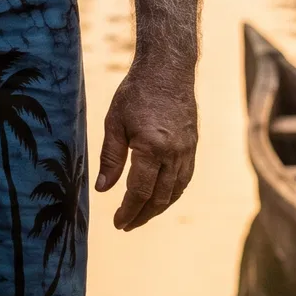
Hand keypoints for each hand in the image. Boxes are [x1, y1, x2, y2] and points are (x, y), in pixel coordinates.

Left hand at [94, 58, 197, 230]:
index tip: (118, 223)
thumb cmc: (136, 93)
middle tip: (126, 225)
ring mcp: (187, 151)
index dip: (128, 211)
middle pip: (159, 197)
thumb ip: (110, 157)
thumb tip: (103, 189)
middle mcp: (174, 153)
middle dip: (142, 215)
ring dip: (158, 208)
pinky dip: (172, 193)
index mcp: (151, 147)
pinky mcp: (193, 146)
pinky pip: (184, 179)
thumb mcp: (114, 122)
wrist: (168, 70)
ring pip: (175, 191)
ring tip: (141, 216)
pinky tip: (160, 198)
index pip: (139, 191)